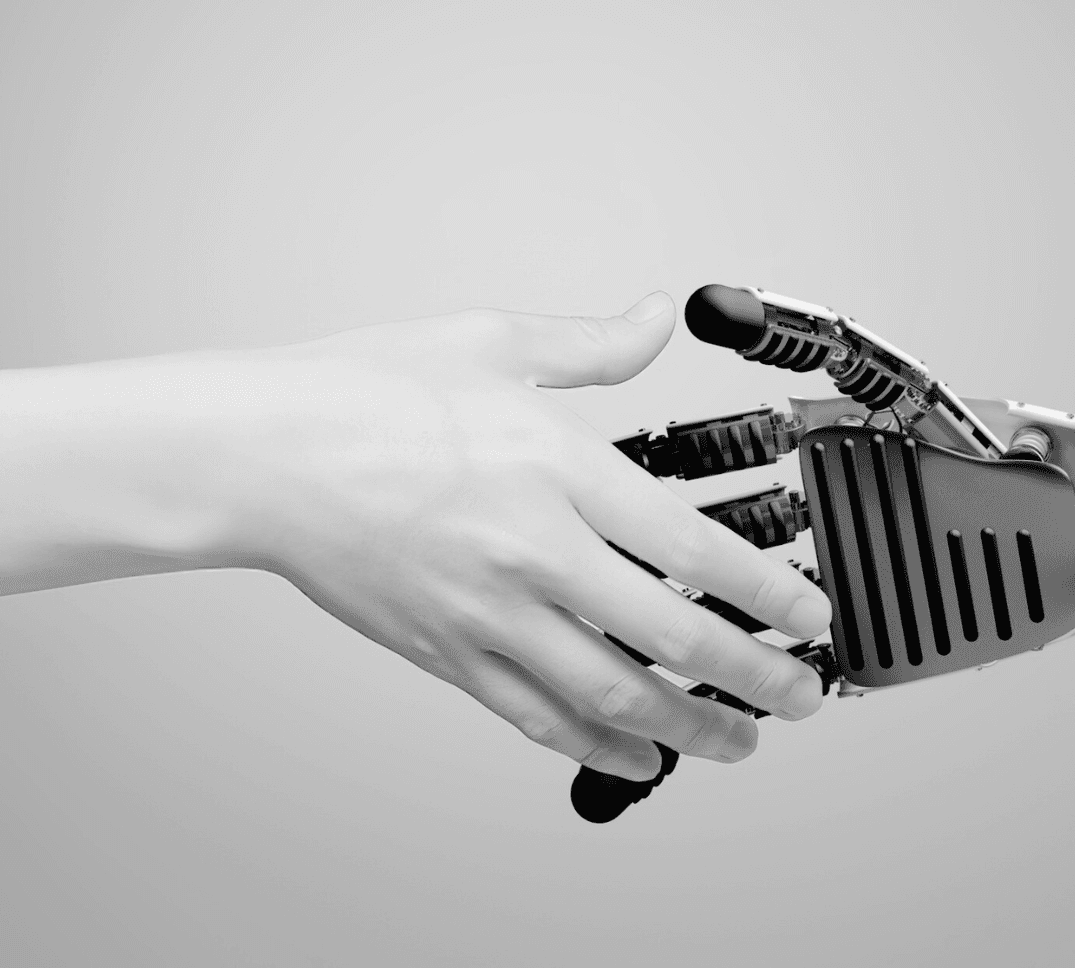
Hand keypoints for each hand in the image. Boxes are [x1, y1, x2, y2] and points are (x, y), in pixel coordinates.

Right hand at [178, 293, 832, 780]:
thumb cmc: (363, 392)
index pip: (695, 548)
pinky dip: (596, 746)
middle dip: (755, 677)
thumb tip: (657, 316)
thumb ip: (593, 345)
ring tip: (739, 743)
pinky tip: (636, 757)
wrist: (262, 454)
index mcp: (557, 467)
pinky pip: (537, 716)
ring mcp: (488, 613)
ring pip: (613, 696)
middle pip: (674, 636)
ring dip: (690, 729)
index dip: (771, 594)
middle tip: (802, 694)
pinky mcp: (447, 652)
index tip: (812, 615)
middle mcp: (533, 551)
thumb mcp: (492, 341)